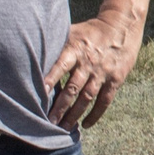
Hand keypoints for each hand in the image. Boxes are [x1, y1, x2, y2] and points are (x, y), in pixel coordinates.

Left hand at [49, 12, 140, 128]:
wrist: (122, 26)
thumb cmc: (90, 32)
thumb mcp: (72, 32)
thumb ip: (56, 46)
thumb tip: (31, 57)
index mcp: (75, 49)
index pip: (60, 66)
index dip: (50, 80)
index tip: (39, 94)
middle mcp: (89, 62)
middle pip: (73, 88)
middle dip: (60, 107)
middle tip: (48, 122)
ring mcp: (103, 72)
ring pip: (87, 97)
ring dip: (75, 114)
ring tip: (64, 128)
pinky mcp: (116, 79)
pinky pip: (104, 101)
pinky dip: (95, 114)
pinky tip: (85, 124)